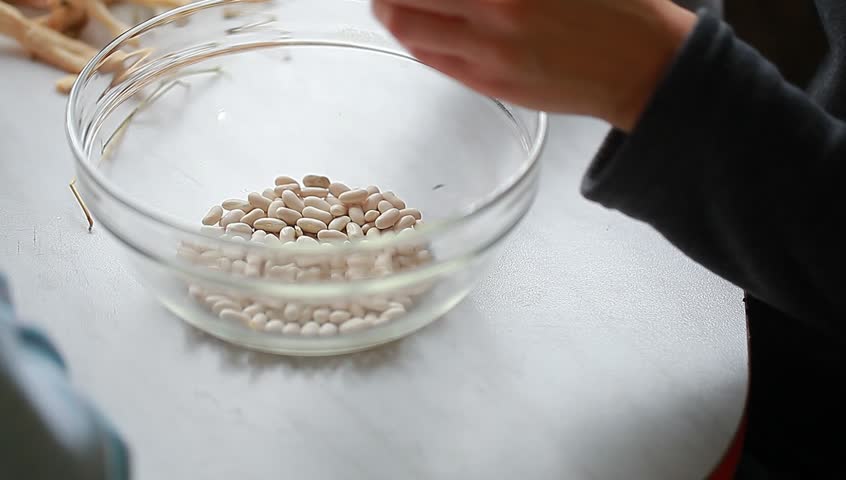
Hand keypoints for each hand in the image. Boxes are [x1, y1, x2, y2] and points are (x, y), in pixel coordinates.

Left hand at [372, 0, 695, 130]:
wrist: (641, 65)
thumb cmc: (612, 6)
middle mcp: (496, 5)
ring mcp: (487, 46)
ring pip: (406, 25)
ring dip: (390, 8)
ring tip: (392, 2)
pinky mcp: (488, 81)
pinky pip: (431, 56)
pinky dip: (414, 36)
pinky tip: (419, 27)